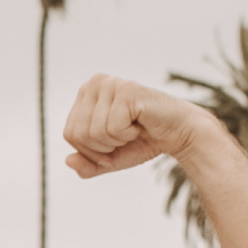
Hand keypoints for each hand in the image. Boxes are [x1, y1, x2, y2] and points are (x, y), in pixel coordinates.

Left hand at [59, 74, 211, 180]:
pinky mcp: (127, 91)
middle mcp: (94, 83)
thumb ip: (87, 164)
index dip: (91, 152)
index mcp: (85, 94)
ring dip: (117, 141)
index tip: (114, 145)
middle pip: (78, 134)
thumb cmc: (143, 141)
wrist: (179, 133)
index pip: (69, 134)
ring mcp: (110, 84)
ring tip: (133, 129)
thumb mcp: (109, 159)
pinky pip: (112, 128)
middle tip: (125, 138)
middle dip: (103, 148)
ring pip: (94, 133)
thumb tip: (68, 161)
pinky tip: (140, 124)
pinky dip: (128, 135)